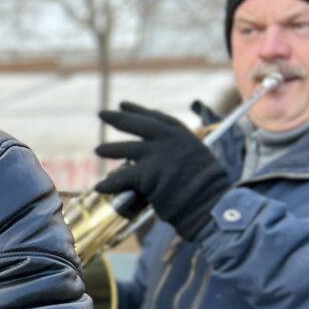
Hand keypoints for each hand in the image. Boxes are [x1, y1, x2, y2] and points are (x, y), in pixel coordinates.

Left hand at [96, 102, 232, 241]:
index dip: (138, 111)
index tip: (123, 105)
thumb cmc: (207, 187)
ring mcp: (158, 155)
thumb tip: (161, 156)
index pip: (157, 117)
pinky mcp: (148, 174)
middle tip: (102, 113)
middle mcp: (169, 140)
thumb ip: (179, 153)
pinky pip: (123, 178)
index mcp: (183, 135)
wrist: (210, 203)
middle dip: (119, 118)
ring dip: (111, 149)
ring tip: (98, 149)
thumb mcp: (198, 159)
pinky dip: (110, 184)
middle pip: (139, 124)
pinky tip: (100, 186)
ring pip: (127, 149)